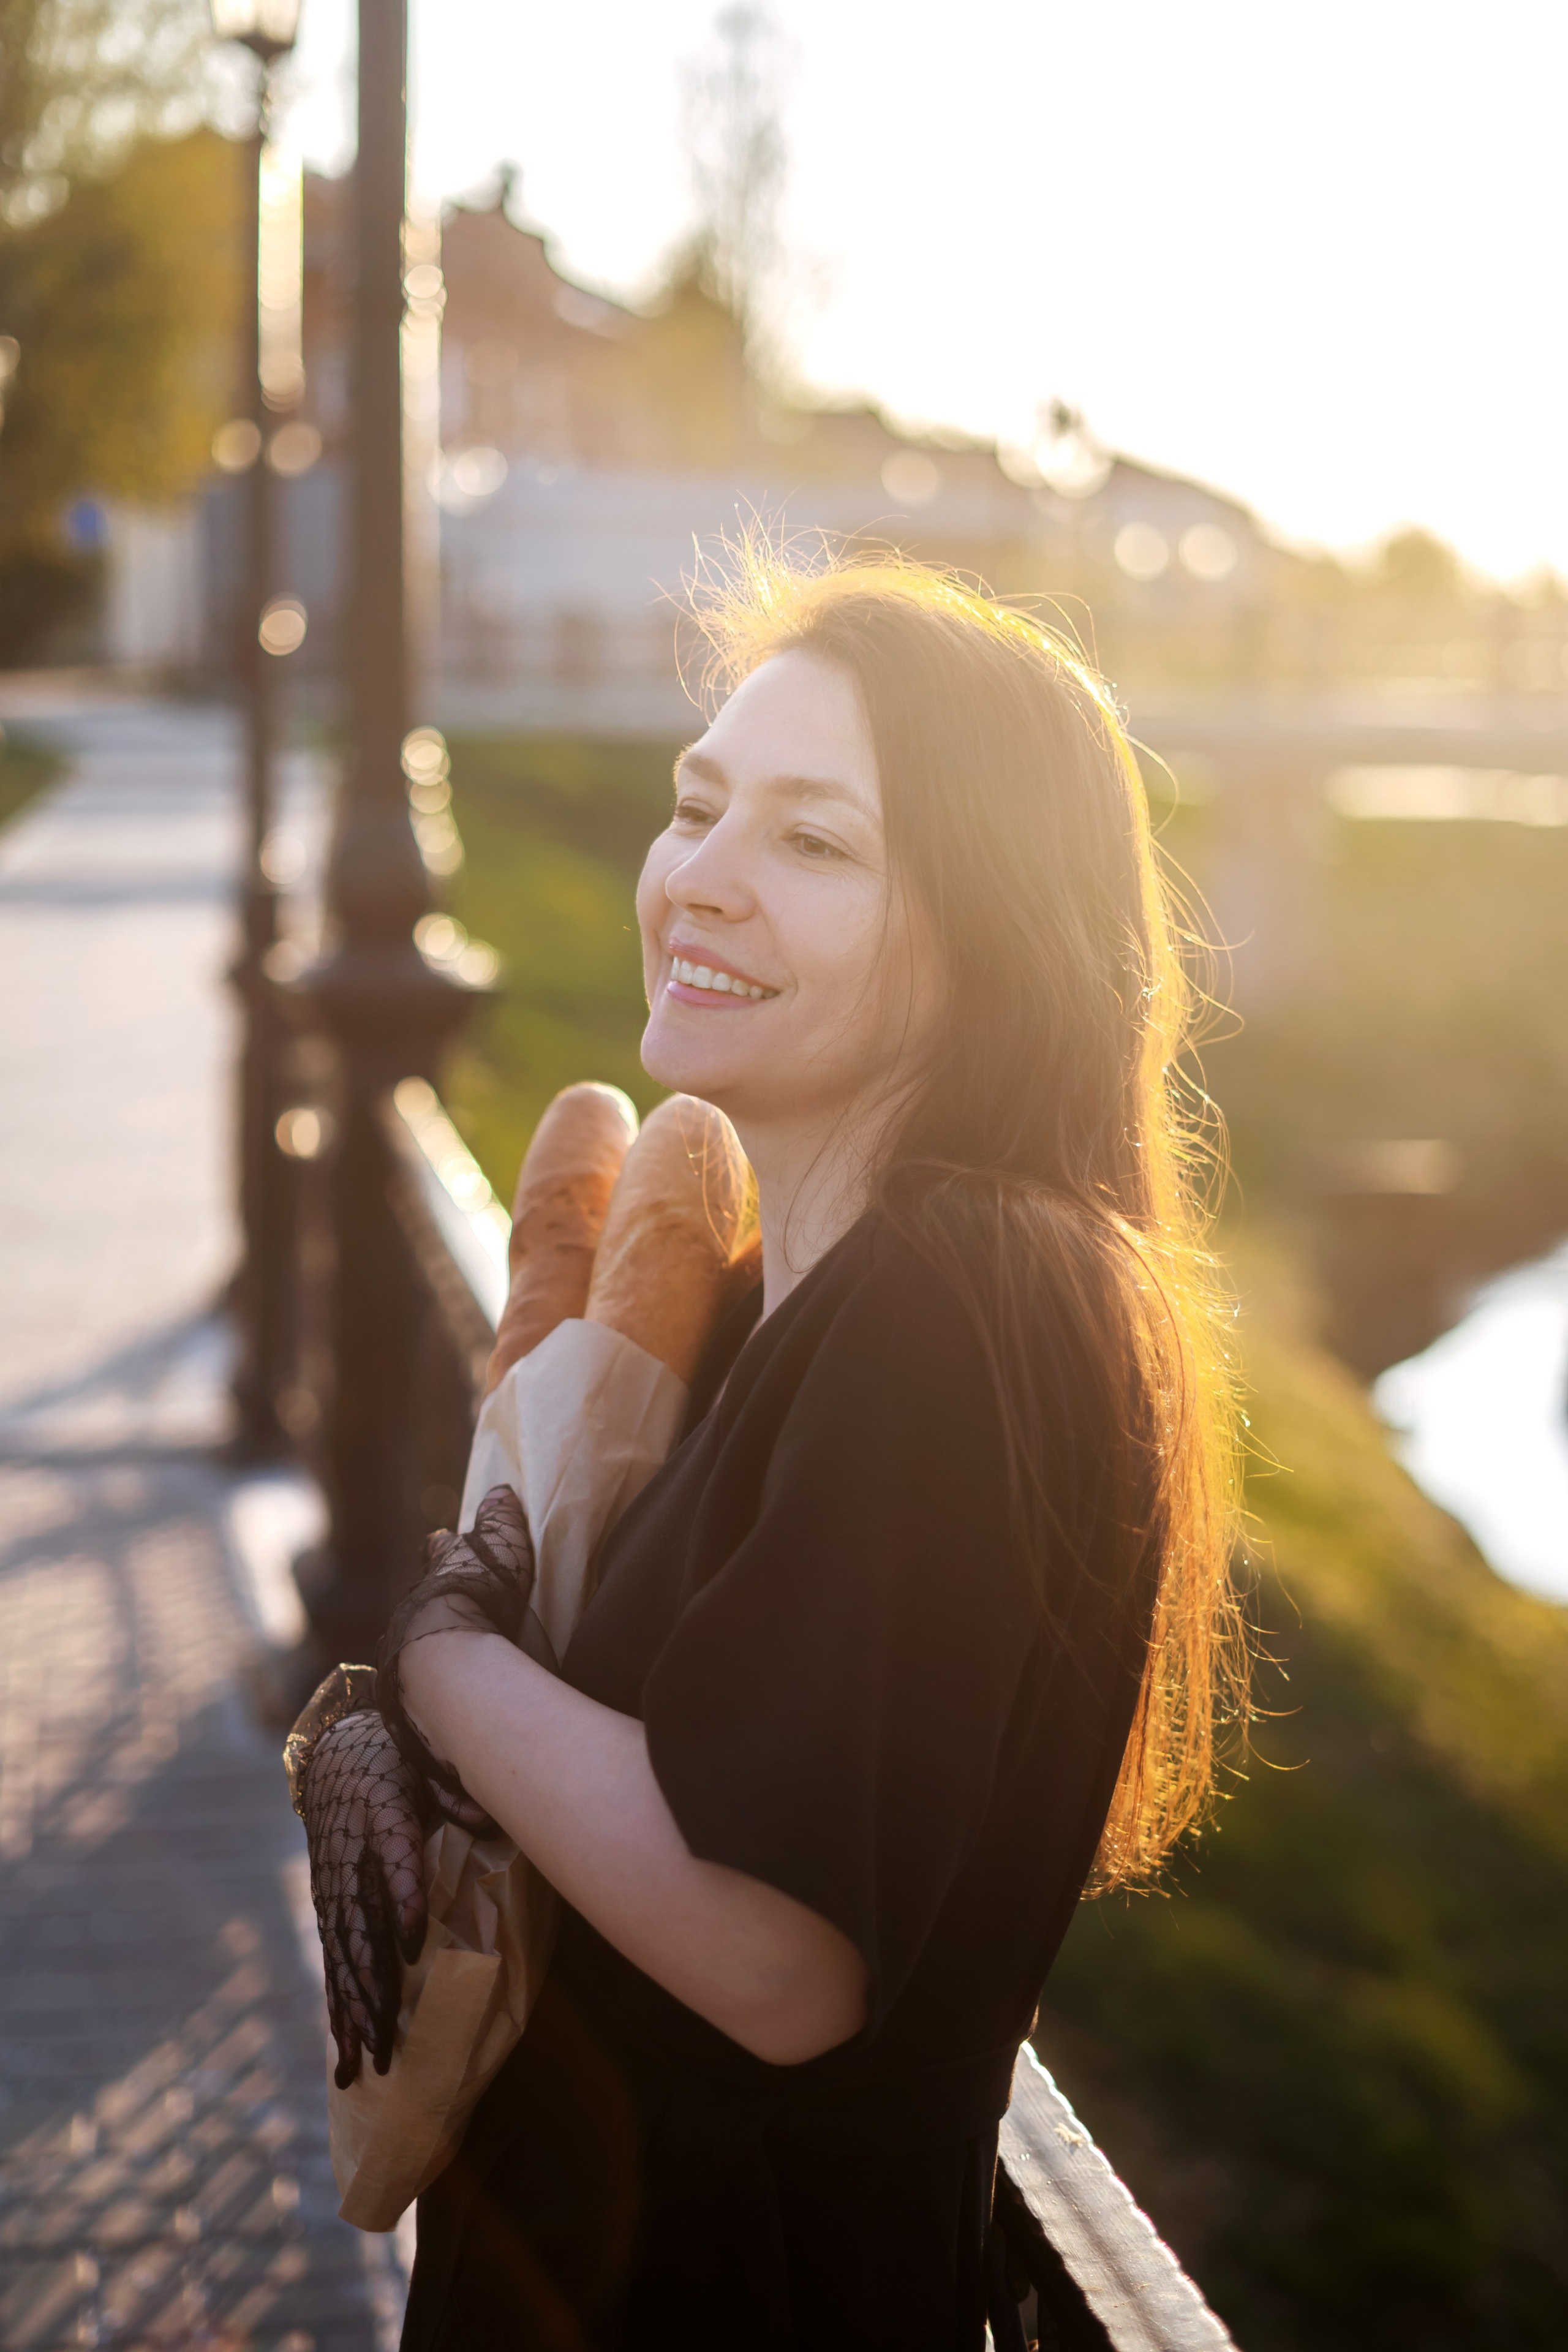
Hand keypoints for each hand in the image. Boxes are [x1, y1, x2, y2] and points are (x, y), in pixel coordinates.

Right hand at [300, 1710, 434, 2087]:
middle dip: (370, 1987)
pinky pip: (334, 1961)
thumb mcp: (425, 1761)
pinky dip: (338, 2006)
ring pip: (342, 1957)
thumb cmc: (394, 1757)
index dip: (402, 1902)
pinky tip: (343, 2050)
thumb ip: (455, 1792)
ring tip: (364, 2063)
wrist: (335, 1751)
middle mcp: (351, 1860)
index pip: (394, 1862)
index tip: (412, 1944)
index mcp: (382, 1816)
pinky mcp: (331, 1906)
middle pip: (359, 1929)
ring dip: (353, 2012)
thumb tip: (490, 1819)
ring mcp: (336, 1888)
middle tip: (383, 2038)